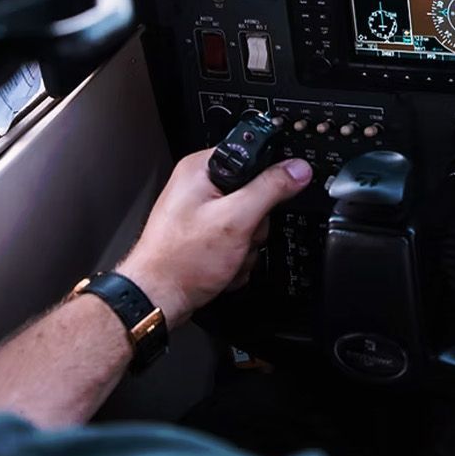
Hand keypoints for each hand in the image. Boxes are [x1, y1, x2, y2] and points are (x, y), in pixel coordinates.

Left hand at [118, 149, 313, 327]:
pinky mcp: (204, 237)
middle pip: (255, 195)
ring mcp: (202, 214)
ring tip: (227, 256)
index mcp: (202, 168)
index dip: (267, 178)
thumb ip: (270, 189)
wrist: (157, 299)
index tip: (269, 198)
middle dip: (254, 224)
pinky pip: (237, 241)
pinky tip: (221, 266)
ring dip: (246, 246)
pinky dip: (235, 258)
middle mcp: (199, 187)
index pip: (251, 156)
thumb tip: (297, 169)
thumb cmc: (180, 260)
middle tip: (239, 236)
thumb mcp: (236, 219)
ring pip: (249, 223)